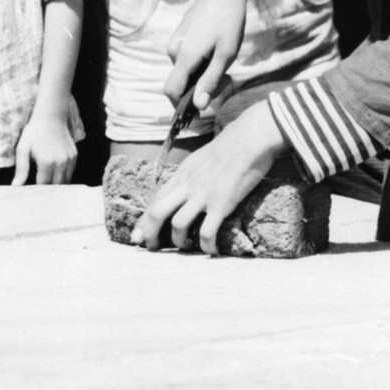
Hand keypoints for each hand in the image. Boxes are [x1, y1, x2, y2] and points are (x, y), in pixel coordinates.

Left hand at [11, 110, 76, 184]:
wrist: (51, 117)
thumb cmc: (34, 132)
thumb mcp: (23, 149)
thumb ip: (21, 169)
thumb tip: (16, 186)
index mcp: (47, 163)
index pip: (43, 185)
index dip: (36, 190)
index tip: (31, 191)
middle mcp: (60, 163)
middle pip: (55, 186)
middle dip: (47, 189)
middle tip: (39, 189)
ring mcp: (69, 160)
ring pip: (65, 181)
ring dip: (57, 184)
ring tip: (48, 183)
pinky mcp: (74, 156)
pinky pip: (70, 173)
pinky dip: (63, 176)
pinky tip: (55, 173)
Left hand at [130, 102, 286, 254]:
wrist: (250, 138)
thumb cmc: (230, 147)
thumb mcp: (201, 159)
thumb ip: (189, 175)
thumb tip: (182, 190)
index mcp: (182, 174)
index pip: (155, 199)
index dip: (144, 220)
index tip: (138, 235)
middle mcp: (188, 185)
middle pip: (157, 212)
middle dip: (150, 233)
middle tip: (152, 247)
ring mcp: (203, 194)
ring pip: (178, 224)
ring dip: (178, 242)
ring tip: (186, 247)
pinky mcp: (222, 203)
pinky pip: (206, 231)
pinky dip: (206, 246)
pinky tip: (211, 250)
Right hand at [163, 0, 263, 111]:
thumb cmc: (229, 21)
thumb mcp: (226, 55)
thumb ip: (211, 81)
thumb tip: (199, 106)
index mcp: (183, 56)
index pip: (171, 91)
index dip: (182, 105)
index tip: (203, 107)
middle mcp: (173, 50)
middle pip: (181, 83)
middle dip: (200, 87)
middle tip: (227, 79)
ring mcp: (175, 41)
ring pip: (185, 71)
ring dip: (202, 74)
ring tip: (224, 61)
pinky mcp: (180, 36)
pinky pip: (186, 59)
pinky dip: (200, 63)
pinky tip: (216, 51)